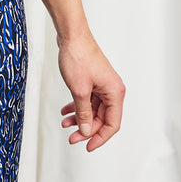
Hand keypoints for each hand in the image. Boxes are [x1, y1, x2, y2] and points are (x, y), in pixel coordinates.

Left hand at [57, 31, 124, 151]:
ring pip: (93, 109)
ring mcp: (102, 84)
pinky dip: (77, 106)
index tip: (87, 147)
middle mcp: (111, 89)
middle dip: (86, 129)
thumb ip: (84, 113)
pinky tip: (66, 111)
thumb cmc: (78, 57)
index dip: (100, 138)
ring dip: (80, 118)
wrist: (71, 35)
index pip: (112, 124)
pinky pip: (87, 99)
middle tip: (71, 137)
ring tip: (65, 124)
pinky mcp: (93, 80)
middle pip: (102, 118)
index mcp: (115, 92)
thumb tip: (86, 131)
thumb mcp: (79, 90)